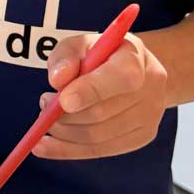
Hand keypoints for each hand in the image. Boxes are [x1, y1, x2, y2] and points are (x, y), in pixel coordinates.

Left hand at [34, 32, 167, 159]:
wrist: (136, 68)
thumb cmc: (102, 53)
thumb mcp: (81, 43)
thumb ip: (66, 55)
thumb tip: (57, 80)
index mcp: (136, 58)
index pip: (120, 77)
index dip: (91, 91)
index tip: (63, 100)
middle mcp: (150, 88)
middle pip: (103, 112)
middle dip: (65, 115)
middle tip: (43, 105)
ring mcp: (149, 116)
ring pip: (98, 137)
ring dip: (64, 132)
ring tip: (47, 118)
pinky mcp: (141, 137)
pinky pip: (100, 150)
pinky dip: (67, 150)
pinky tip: (45, 145)